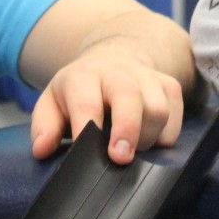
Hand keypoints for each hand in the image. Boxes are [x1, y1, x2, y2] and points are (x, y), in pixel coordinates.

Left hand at [29, 40, 185, 164]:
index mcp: (84, 76)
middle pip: (129, 97)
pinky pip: (176, 116)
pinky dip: (165, 136)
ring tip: (132, 151)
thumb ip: (44, 126)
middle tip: (120, 158)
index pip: (85, 100)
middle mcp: (118, 72)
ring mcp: (147, 77)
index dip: (86, 125)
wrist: (114, 59)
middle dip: (127, 129)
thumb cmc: (80, 92)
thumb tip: (42, 149)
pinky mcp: (169, 86)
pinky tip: (150, 141)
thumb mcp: (53, 102)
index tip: (84, 148)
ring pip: (157, 109)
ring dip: (146, 138)